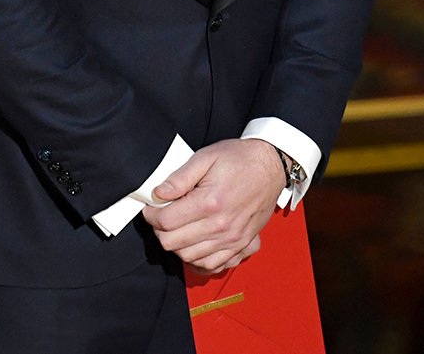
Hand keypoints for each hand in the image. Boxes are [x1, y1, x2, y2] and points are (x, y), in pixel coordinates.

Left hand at [140, 139, 284, 273]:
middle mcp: (221, 226)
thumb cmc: (240, 159)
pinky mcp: (241, 245)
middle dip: (160, 230)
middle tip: (162, 216)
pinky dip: (198, 261)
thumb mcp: (207, 156)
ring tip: (178, 228)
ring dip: (177, 245)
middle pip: (173, 243)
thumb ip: (180, 177)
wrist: (272, 165)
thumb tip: (158, 194)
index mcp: (210, 202)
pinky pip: (212, 266)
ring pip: (188, 258)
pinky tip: (195, 245)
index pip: (166, 222)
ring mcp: (232, 239)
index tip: (152, 207)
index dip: (151, 215)